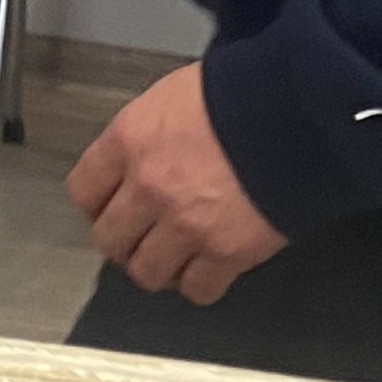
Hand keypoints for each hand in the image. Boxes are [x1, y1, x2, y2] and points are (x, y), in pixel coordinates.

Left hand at [66, 62, 285, 305]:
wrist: (298, 111)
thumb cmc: (240, 92)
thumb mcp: (173, 95)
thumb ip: (145, 134)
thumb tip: (138, 159)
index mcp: (130, 140)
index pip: (83, 189)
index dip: (97, 203)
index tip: (109, 207)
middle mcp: (148, 187)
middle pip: (110, 238)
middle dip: (124, 240)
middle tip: (143, 235)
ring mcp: (186, 224)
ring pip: (147, 272)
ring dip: (158, 267)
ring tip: (174, 256)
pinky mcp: (226, 252)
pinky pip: (197, 289)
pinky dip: (200, 284)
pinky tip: (209, 267)